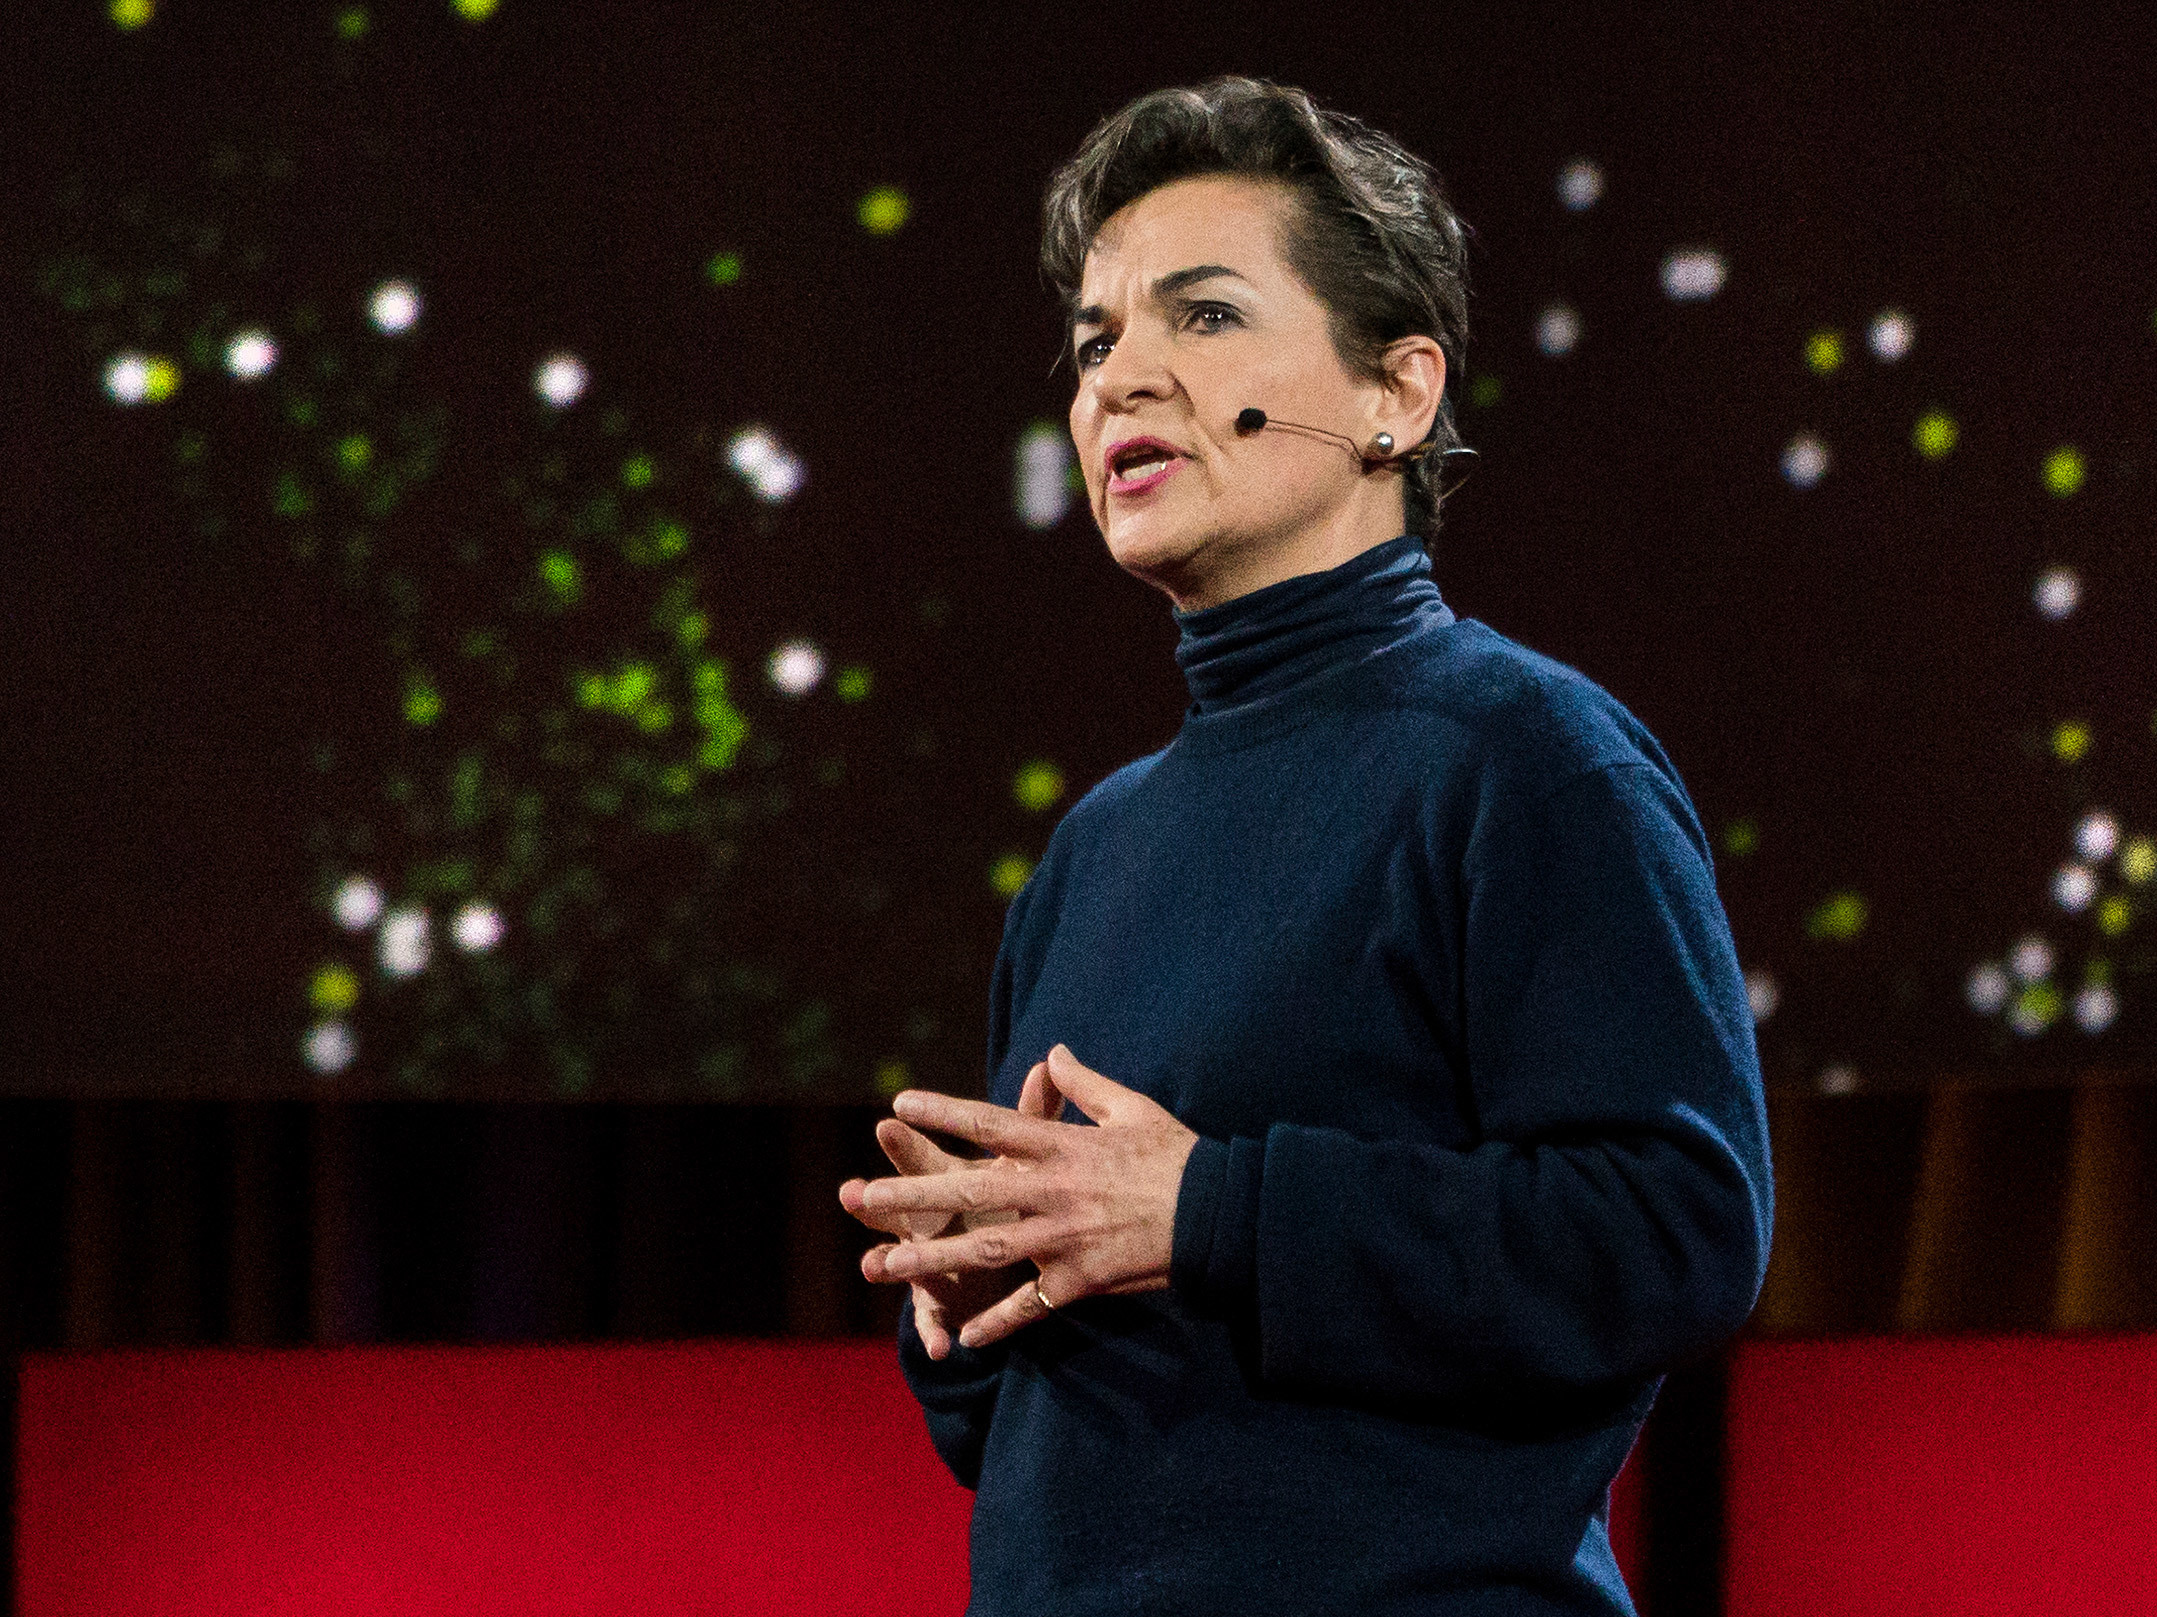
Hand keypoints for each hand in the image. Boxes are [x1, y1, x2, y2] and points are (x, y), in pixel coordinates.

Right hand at [837, 1056, 1064, 1358]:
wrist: (1003, 1252)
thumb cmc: (1009, 1194)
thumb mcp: (1025, 1156)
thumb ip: (1034, 1115)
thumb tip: (1051, 1062)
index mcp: (947, 1182)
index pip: (924, 1156)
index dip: (907, 1140)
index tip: (889, 1118)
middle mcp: (926, 1220)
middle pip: (896, 1206)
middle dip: (874, 1200)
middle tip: (850, 1191)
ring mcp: (926, 1261)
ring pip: (900, 1261)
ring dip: (886, 1263)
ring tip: (870, 1266)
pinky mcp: (938, 1301)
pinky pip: (933, 1320)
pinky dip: (934, 1334)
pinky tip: (940, 1349)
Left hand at [853, 1043, 1199, 1351]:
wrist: (1220, 1215)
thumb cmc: (1176, 1156)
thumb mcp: (1131, 1107)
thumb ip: (1084, 1085)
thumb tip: (1052, 1053)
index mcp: (1064, 1146)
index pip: (991, 1124)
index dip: (943, 1113)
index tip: (898, 1103)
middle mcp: (1055, 1191)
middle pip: (970, 1188)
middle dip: (912, 1194)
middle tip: (860, 1197)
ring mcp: (1064, 1240)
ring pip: (986, 1250)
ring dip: (932, 1258)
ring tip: (884, 1264)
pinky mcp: (1080, 1282)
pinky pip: (1030, 1306)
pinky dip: (998, 1323)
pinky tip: (964, 1339)